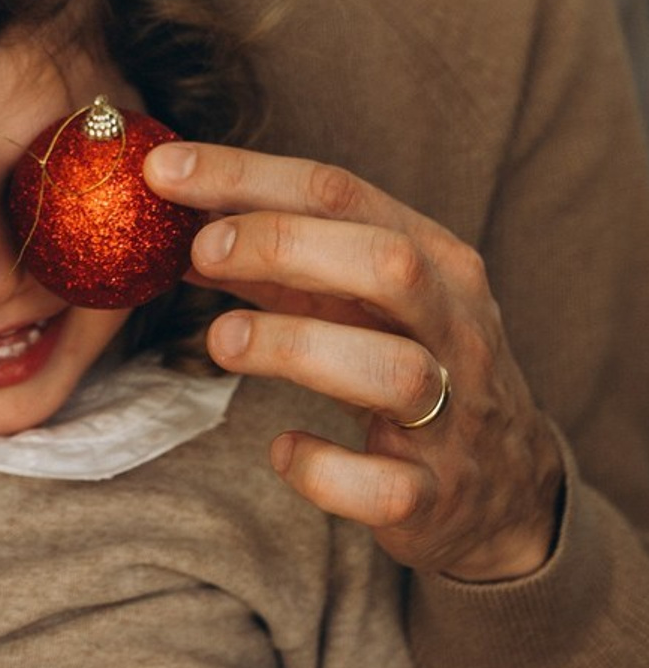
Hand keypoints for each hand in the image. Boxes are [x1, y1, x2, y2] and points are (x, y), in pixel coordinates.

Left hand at [144, 142, 563, 581]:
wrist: (504, 487)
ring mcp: (457, 413)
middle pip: (387, 263)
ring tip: (223, 341)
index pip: (338, 192)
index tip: (162, 170)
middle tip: (199, 249)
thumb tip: (179, 222)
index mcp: (434, 257)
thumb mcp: (352, 298)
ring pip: (394, 370)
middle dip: (282, 244)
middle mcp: (456, 324)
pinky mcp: (438, 497)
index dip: (245, 175)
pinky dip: (322, 468)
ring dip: (295, 345)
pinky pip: (384, 488)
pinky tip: (283, 449)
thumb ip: (276, 261)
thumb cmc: (406, 361)